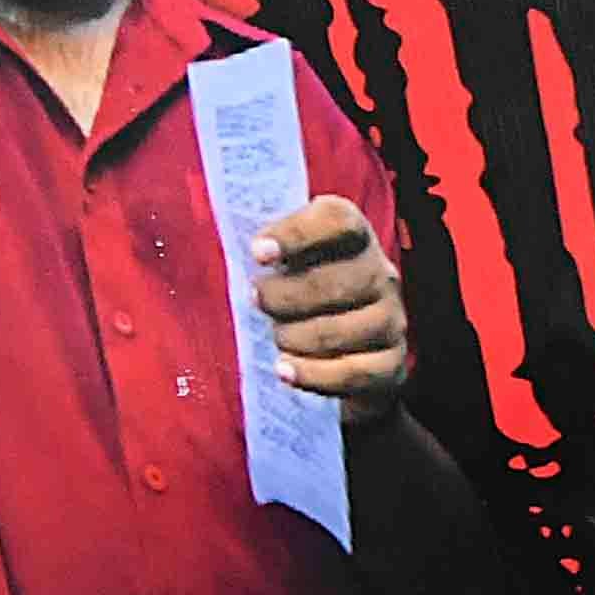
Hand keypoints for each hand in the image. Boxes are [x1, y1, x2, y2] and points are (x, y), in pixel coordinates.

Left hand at [249, 200, 411, 422]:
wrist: (341, 362)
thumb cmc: (296, 304)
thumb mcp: (281, 269)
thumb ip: (261, 254)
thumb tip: (202, 244)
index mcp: (352, 238)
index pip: (338, 220)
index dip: (298, 233)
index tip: (257, 252)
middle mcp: (380, 274)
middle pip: (341, 279)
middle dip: (287, 295)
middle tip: (256, 301)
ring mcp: (392, 321)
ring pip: (348, 329)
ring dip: (299, 337)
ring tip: (276, 340)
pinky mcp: (392, 365)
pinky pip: (356, 371)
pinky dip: (315, 374)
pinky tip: (286, 371)